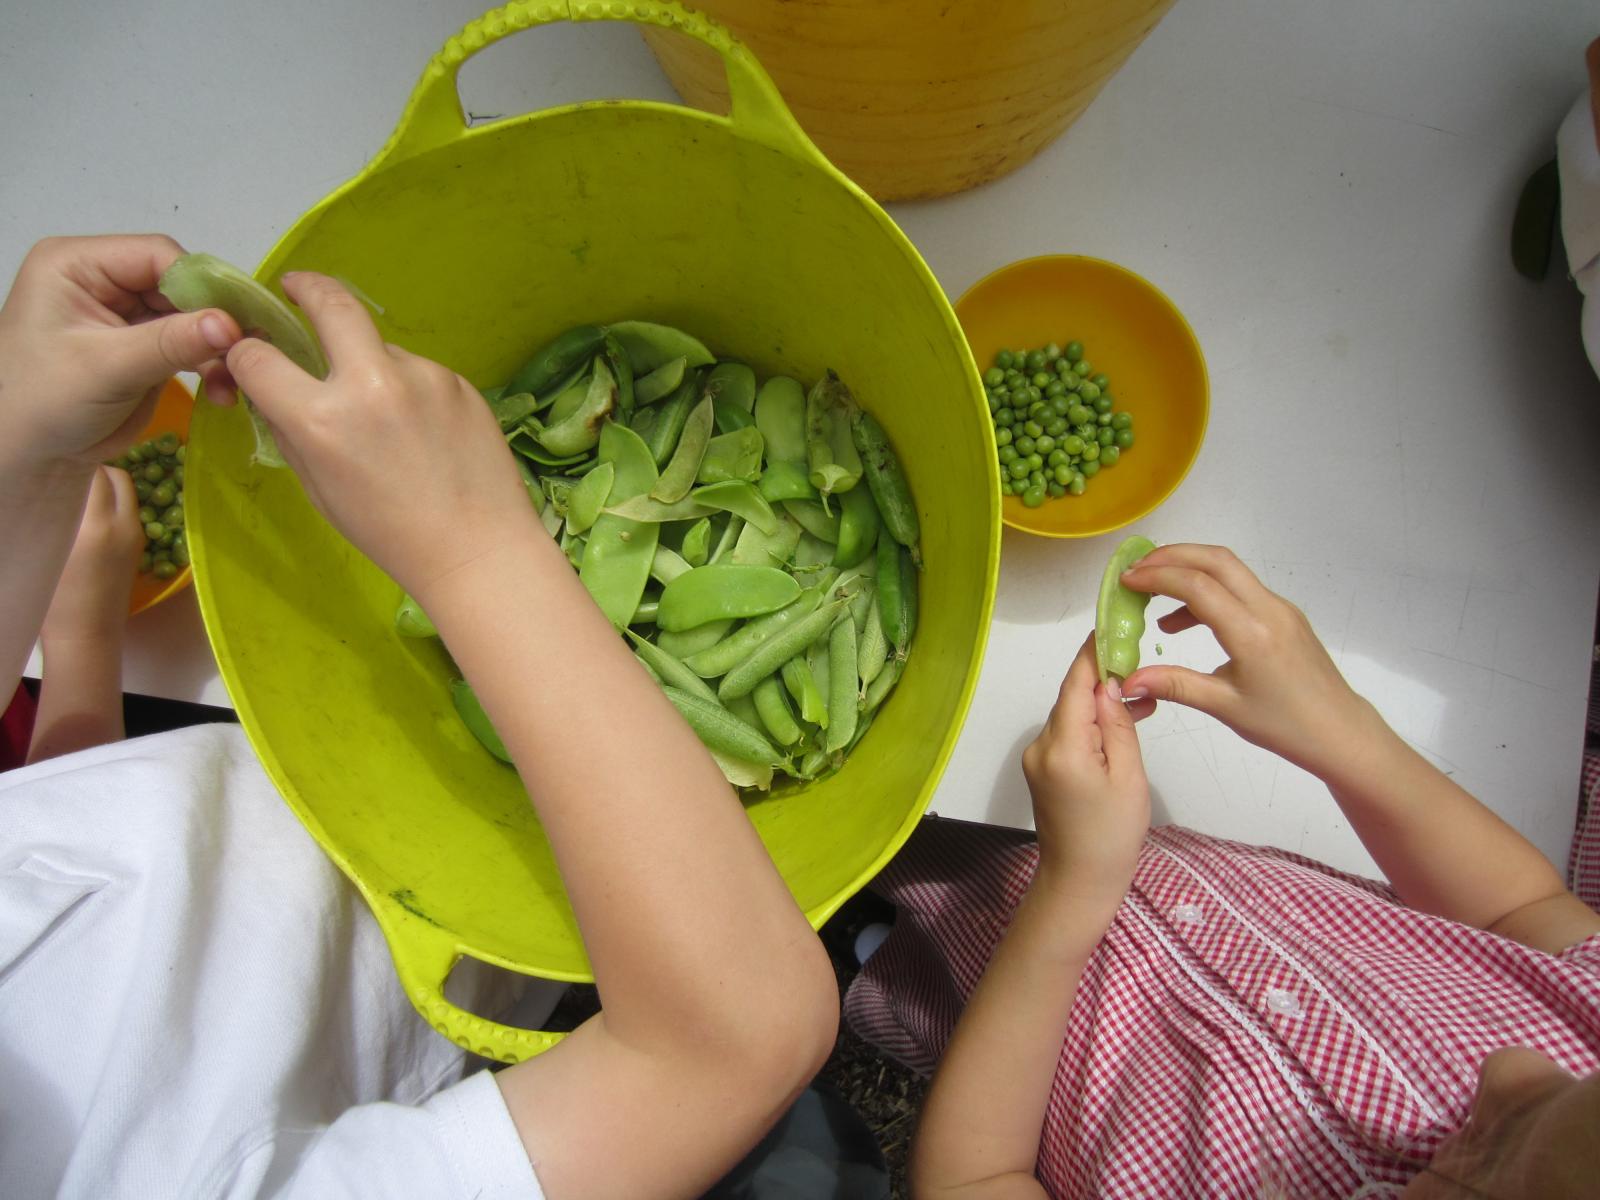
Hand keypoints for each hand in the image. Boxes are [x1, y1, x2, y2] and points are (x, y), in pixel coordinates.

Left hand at [0, 236, 241, 465]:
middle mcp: (104, 280)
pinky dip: (210, 366)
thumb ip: (169, 343)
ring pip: (192, 317)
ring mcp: (126, 313)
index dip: (200, 286)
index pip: (156, 256)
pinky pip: (190, 345)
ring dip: (217, 350)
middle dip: (213, 322)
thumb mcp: (106, 368)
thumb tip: (230, 324)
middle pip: (180, 285)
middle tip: (246, 355)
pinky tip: (222, 393)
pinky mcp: (144, 345)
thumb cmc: (44, 402)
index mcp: (78, 264)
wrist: (32, 455)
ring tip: (232, 383)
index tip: (235, 323)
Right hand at [40, 466, 142, 644]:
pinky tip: (88, 510)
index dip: (75, 459)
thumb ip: (55, 511)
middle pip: (117, 476)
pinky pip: (129, 510)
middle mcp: (124, 525)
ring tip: (77, 488)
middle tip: (67, 470)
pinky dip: (113, 501)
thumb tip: (48, 480)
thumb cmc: (54, 598)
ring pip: (126, 492)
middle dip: (95, 467)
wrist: (86, 636)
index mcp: (96, 524)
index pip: (94, 471)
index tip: (56, 456)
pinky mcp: (138, 547)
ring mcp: (136, 536)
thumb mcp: (47, 548)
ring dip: (107, 484)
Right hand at [224, 273, 534, 600]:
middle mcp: (371, 383)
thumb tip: (270, 391)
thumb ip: (290, 430)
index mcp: (323, 419)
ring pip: (380, 348)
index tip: (250, 351)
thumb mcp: (319, 489)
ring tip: (386, 420)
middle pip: (330, 304)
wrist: (477, 548)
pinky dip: (408, 389)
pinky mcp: (458, 380)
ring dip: (369, 365)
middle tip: (297, 288)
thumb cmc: (390, 533)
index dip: (245, 354)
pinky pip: (418, 372)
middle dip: (307, 287)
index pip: (258, 358)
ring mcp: (422, 376)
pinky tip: (422, 432)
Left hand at [1021, 633, 1151, 910]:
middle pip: (1072, 698)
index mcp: (1062, 747)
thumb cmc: (1112, 835)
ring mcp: (1038, 758)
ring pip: (1071, 716)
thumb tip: (1109, 684)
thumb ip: (1118, 725)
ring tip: (1142, 698)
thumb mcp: (1128, 777)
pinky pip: (1069, 735)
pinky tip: (1122, 723)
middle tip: (1140, 660)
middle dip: (1103, 678)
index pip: (1076, 685)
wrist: (1080, 882)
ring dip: (1101, 704)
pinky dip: (1093, 726)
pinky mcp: (1043, 770)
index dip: (1092, 653)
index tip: (1112, 625)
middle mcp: (1041, 746)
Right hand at [1120, 543, 1379, 781]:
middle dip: (1171, 556)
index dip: (1157, 576)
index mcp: (1252, 633)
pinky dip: (1207, 592)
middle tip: (1135, 570)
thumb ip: (1174, 685)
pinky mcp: (1284, 615)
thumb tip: (1128, 681)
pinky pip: (1240, 589)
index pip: (1198, 586)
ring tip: (1151, 594)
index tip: (1126, 581)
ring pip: (1229, 570)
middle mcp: (1268, 609)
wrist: (1340, 732)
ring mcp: (1280, 608)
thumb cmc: (1284, 725)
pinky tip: (1183, 622)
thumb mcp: (1224, 707)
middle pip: (1215, 560)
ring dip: (1189, 570)